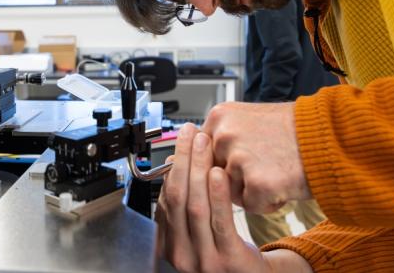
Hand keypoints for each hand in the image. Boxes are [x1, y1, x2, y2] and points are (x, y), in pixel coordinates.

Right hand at [156, 123, 268, 272]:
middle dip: (182, 161)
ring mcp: (204, 260)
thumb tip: (180, 164)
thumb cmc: (227, 256)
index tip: (181, 142)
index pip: (165, 200)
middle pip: (177, 199)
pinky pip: (220, 222)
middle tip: (190, 133)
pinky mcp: (228, 260)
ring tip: (204, 144)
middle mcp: (182, 255)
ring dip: (198, 170)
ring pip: (195, 208)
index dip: (171, 167)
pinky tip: (218, 173)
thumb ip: (189, 207)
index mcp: (171, 246)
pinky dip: (217, 195)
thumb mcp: (200, 234)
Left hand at [202, 102, 310, 213]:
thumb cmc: (295, 131)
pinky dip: (268, 202)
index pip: (203, 154)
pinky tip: (283, 182)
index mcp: (219, 116)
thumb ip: (224, 135)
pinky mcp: (256, 182)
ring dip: (253, 189)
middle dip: (237, 177)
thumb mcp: (250, 120)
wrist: (333, 138)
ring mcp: (238, 158)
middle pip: (215, 174)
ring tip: (276, 169)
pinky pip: (251, 205)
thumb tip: (199, 159)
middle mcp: (223, 134)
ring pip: (231, 192)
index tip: (249, 154)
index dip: (226, 161)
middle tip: (267, 160)